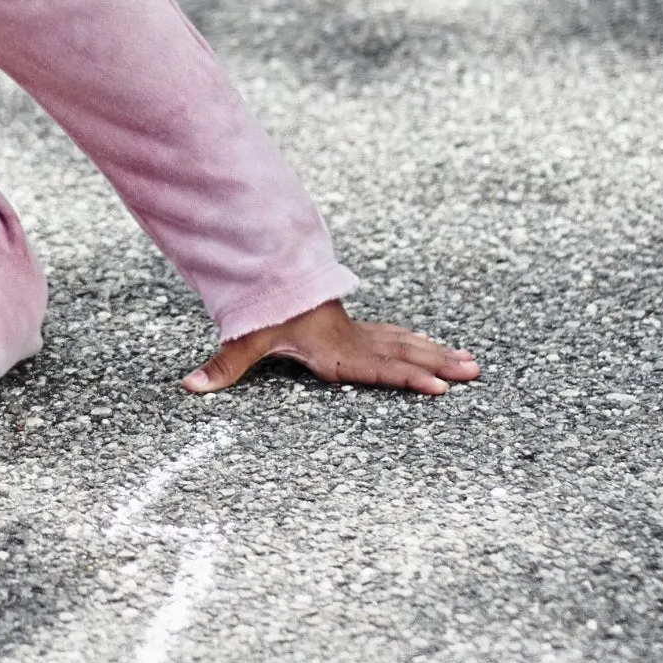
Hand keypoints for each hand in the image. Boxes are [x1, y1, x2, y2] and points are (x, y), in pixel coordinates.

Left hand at [182, 299, 477, 396]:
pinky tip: (440, 350)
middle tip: (473, 373)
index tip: (437, 385)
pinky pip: (397, 337)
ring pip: (406, 343)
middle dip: (438, 364)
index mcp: (331, 349)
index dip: (406, 376)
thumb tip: (189, 387)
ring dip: (438, 354)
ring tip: (472, 365)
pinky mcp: (358, 332)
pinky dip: (422, 344)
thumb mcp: (241, 338)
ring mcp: (358, 335)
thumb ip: (222, 365)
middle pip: (402, 353)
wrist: (268, 275)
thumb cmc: (260, 310)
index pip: (375, 366)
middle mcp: (351, 342)